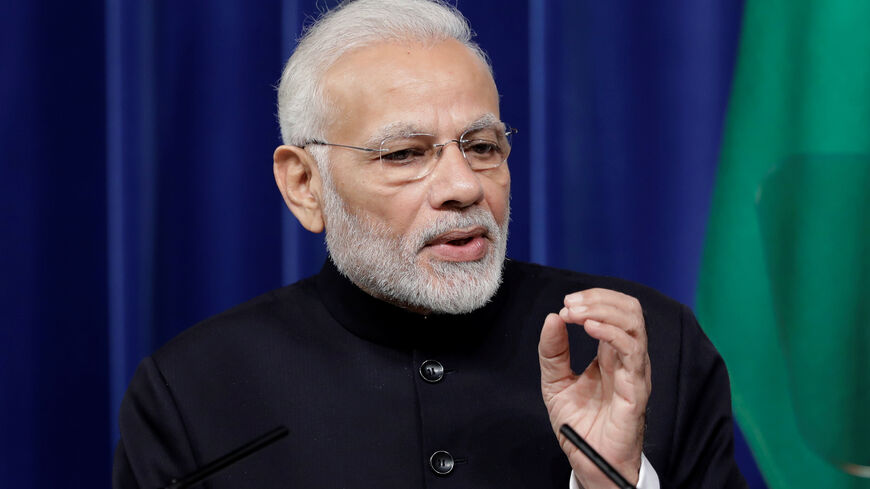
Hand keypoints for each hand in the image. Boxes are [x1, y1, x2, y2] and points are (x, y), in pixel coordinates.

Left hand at [538, 288, 650, 487]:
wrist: (587, 462)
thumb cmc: (579, 424)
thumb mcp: (555, 381)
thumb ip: (553, 351)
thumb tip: (553, 317)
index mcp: (610, 354)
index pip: (614, 311)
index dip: (592, 299)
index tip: (566, 303)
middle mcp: (627, 359)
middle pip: (629, 311)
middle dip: (599, 299)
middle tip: (570, 304)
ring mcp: (634, 373)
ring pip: (634, 325)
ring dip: (603, 311)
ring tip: (576, 315)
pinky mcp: (636, 390)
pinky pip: (633, 353)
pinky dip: (611, 334)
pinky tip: (590, 329)